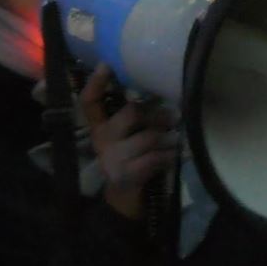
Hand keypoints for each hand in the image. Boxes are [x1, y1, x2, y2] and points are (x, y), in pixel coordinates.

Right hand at [81, 64, 177, 219]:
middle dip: (158, 114)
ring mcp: (113, 158)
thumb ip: (133, 119)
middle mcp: (102, 140)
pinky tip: (177, 155)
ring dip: (169, 138)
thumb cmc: (131, 160)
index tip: (106, 65)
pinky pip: (156, 157)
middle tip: (173, 116)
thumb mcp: (126, 138)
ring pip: (149, 137)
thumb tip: (159, 92)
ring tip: (177, 139)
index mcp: (99, 128)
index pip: (89, 102)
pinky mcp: (127, 174)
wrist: (125, 200)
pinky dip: (171, 155)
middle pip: (131, 114)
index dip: (96, 83)